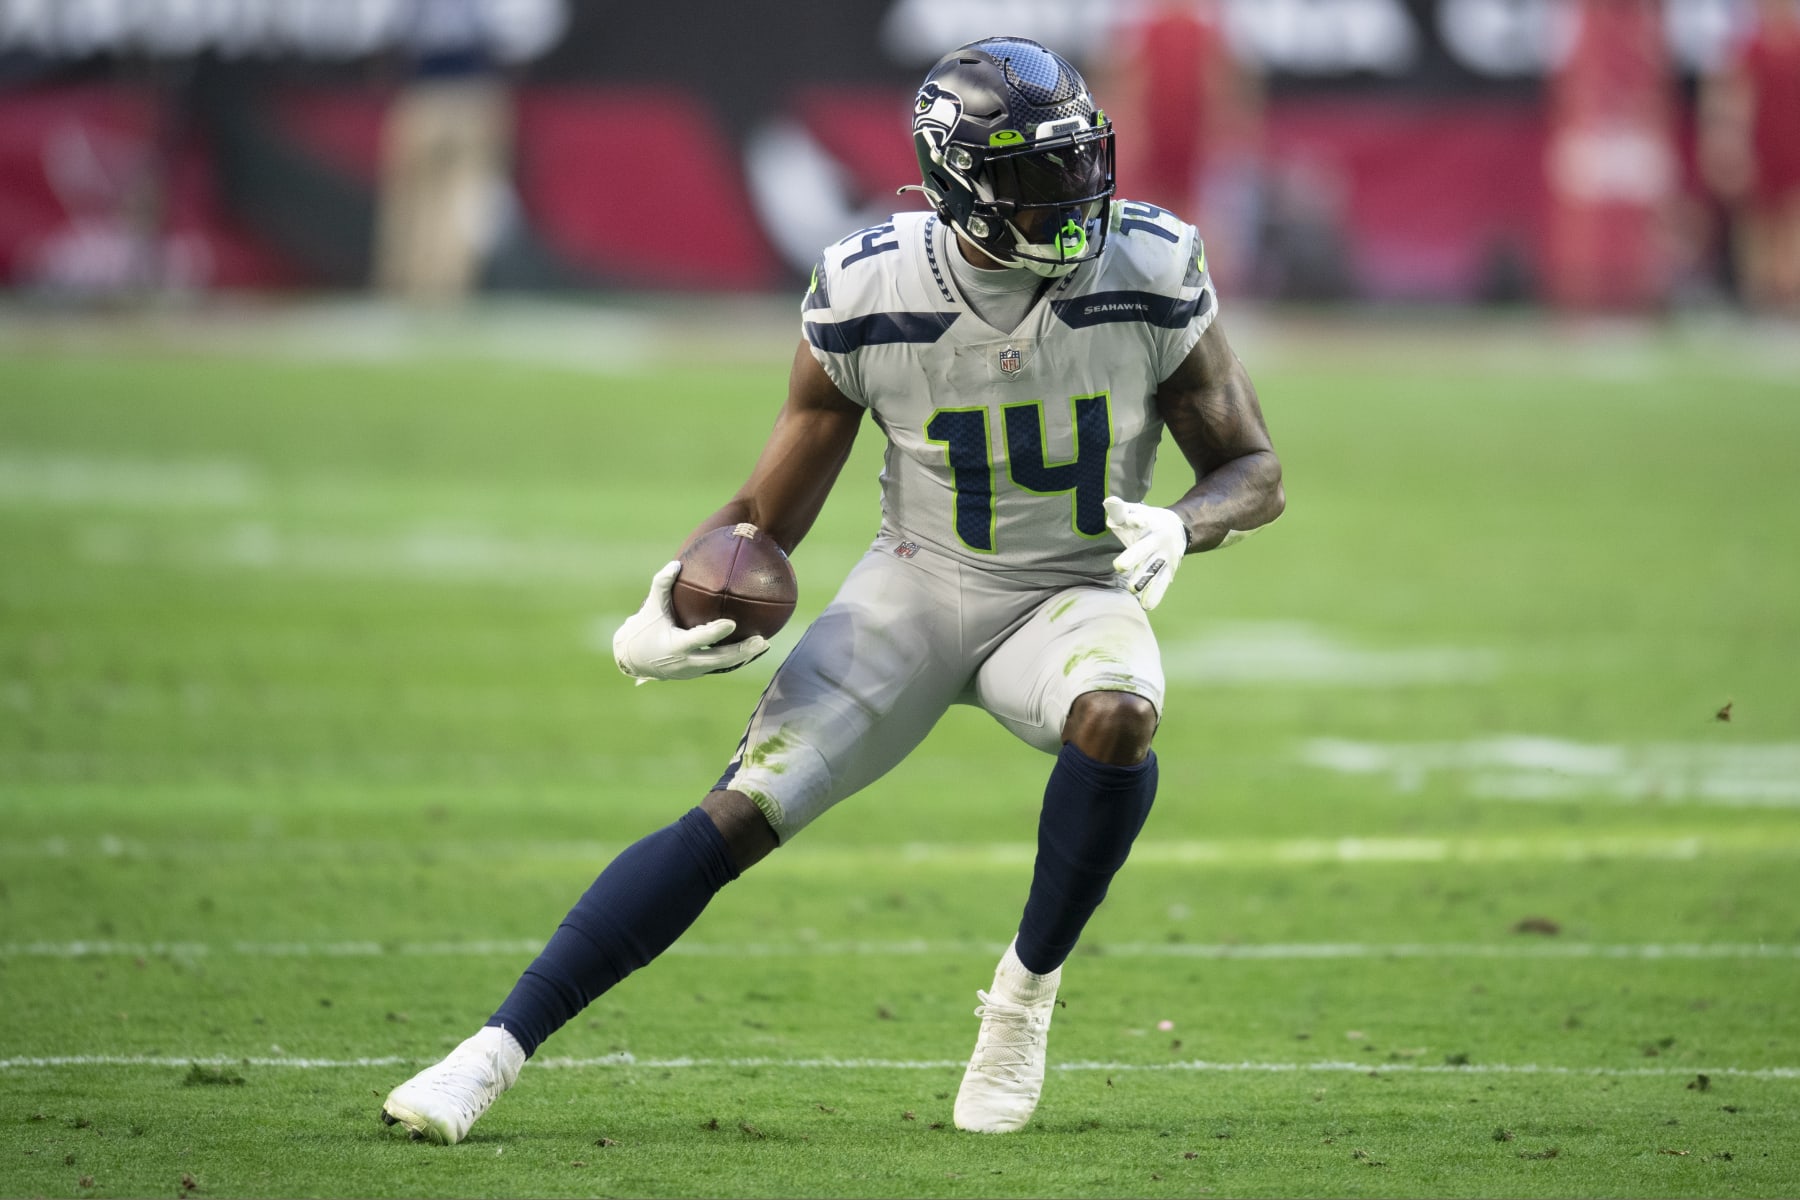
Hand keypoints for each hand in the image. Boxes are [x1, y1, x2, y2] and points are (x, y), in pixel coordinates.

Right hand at [612, 561, 770, 681]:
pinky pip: (720, 666)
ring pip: (723, 665)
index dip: (715, 633)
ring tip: (765, 644)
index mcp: (675, 646)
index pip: (698, 639)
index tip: (732, 623)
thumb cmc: (644, 628)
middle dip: (741, 652)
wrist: (634, 659)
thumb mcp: (651, 606)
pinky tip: (754, 648)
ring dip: (744, 657)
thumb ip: (662, 584)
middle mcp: (686, 662)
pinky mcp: (698, 672)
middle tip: (761, 640)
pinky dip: (736, 658)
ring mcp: (693, 670)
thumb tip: (677, 563)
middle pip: (719, 659)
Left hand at [1103, 496, 1187, 611]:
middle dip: (1133, 557)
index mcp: (1148, 523)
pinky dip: (1155, 594)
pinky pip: (1161, 584)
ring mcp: (1164, 557)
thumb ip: (1120, 510)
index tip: (1138, 520)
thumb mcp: (1135, 510)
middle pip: (1145, 549)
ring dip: (1145, 580)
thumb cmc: (1147, 520)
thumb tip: (1108, 502)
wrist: (1178, 529)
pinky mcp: (1168, 570)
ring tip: (1133, 590)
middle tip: (1120, 566)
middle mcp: (1158, 541)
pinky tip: (1146, 605)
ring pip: (1154, 570)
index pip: (1139, 520)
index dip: (1137, 519)